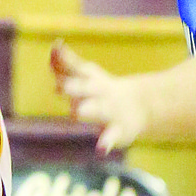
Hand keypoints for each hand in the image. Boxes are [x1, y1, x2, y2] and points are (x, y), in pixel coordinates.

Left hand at [51, 40, 147, 154]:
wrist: (140, 106)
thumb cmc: (103, 90)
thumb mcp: (89, 74)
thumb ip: (69, 63)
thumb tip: (55, 46)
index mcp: (91, 79)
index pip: (75, 67)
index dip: (64, 60)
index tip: (55, 48)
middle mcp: (101, 93)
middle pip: (85, 88)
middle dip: (74, 87)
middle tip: (61, 87)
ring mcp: (110, 111)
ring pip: (97, 110)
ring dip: (88, 110)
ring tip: (78, 112)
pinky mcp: (119, 130)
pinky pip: (111, 137)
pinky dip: (106, 143)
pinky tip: (101, 150)